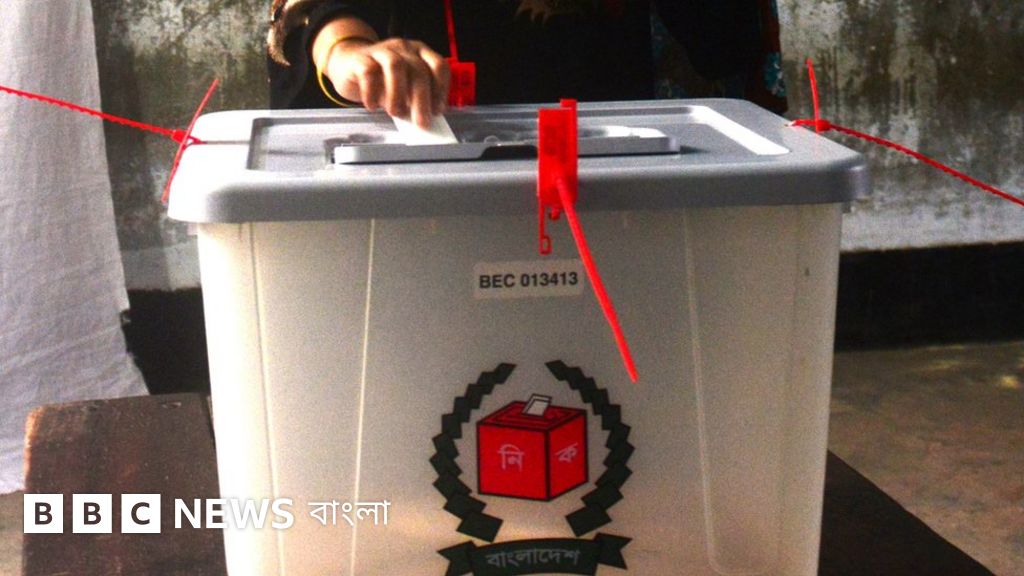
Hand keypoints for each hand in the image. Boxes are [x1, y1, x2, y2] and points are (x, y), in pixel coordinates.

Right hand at [320, 36, 449, 127]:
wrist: (349, 64)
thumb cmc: (382, 80)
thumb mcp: (403, 89)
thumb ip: (413, 101)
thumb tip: (421, 120)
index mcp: (420, 54)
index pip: (438, 66)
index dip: (441, 89)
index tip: (437, 111)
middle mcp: (404, 48)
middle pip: (418, 70)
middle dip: (422, 99)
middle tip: (421, 123)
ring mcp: (382, 50)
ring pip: (395, 66)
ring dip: (398, 93)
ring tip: (395, 113)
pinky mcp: (361, 58)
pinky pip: (369, 72)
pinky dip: (372, 92)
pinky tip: (372, 106)